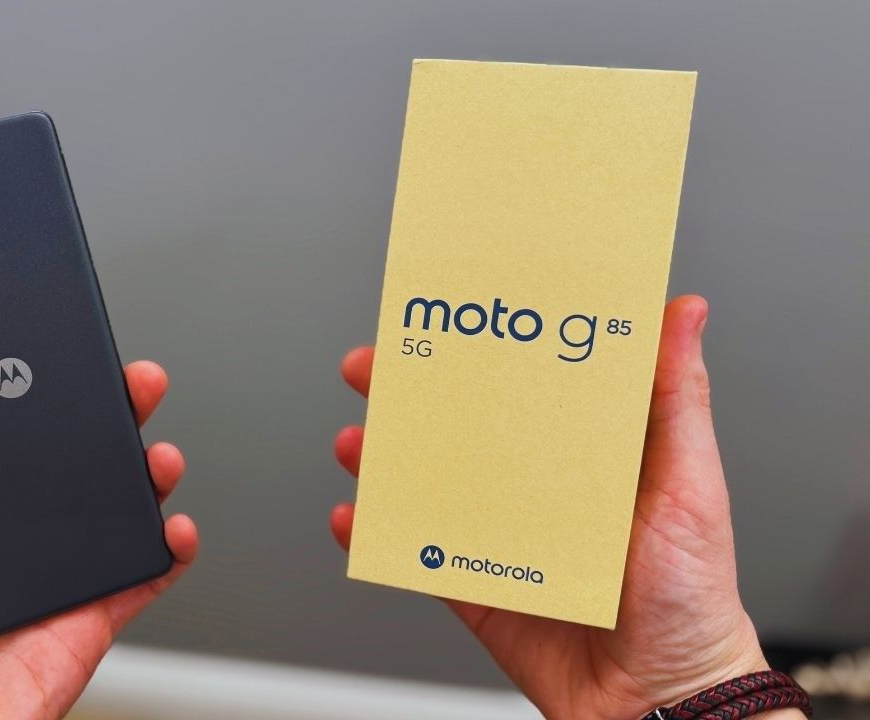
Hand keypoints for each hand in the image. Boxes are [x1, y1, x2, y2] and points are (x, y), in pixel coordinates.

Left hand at [0, 361, 196, 719]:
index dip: (10, 400)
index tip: (32, 356)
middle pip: (53, 470)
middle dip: (92, 419)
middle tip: (119, 379)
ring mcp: (37, 590)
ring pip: (99, 517)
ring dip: (134, 474)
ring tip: (150, 443)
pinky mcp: (75, 631)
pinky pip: (130, 584)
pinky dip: (162, 554)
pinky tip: (171, 524)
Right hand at [330, 296, 800, 719]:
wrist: (659, 702)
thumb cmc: (693, 599)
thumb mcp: (692, 485)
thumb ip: (678, 400)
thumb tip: (683, 313)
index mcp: (589, 453)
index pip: (530, 383)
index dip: (486, 347)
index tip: (452, 316)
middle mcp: (541, 488)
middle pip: (465, 427)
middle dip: (412, 395)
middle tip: (377, 367)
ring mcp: (505, 536)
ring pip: (432, 484)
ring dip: (385, 460)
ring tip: (359, 442)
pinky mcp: (478, 586)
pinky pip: (419, 554)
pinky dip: (380, 535)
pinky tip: (357, 516)